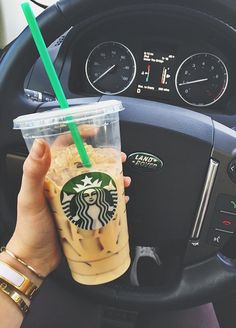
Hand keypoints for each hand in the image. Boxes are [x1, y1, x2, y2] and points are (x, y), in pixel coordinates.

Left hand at [7, 139, 130, 276]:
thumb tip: (40, 144)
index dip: (78, 136)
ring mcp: (75, 197)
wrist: (36, 258)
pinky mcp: (83, 211)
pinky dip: (113, 198)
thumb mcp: (30, 198)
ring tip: (124, 179)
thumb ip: (33, 172)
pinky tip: (121, 199)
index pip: (64, 148)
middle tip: (119, 158)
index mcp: (50, 175)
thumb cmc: (30, 228)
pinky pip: (101, 201)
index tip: (94, 132)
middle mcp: (63, 183)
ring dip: (112, 177)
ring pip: (97, 181)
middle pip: (87, 163)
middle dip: (105, 158)